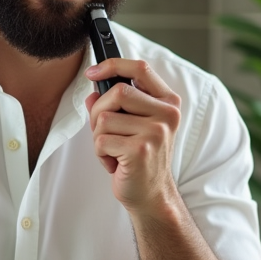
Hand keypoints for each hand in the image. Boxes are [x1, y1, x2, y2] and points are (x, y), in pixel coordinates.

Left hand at [85, 58, 182, 211]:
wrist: (151, 194)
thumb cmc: (140, 157)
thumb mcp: (132, 124)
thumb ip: (115, 104)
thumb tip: (93, 90)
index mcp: (168, 103)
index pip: (141, 68)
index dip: (113, 65)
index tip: (93, 72)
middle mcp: (166, 114)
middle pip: (117, 92)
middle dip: (99, 111)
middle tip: (104, 131)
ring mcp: (156, 132)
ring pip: (104, 118)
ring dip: (99, 136)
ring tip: (114, 150)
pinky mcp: (140, 150)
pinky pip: (101, 140)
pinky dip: (100, 154)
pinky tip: (115, 162)